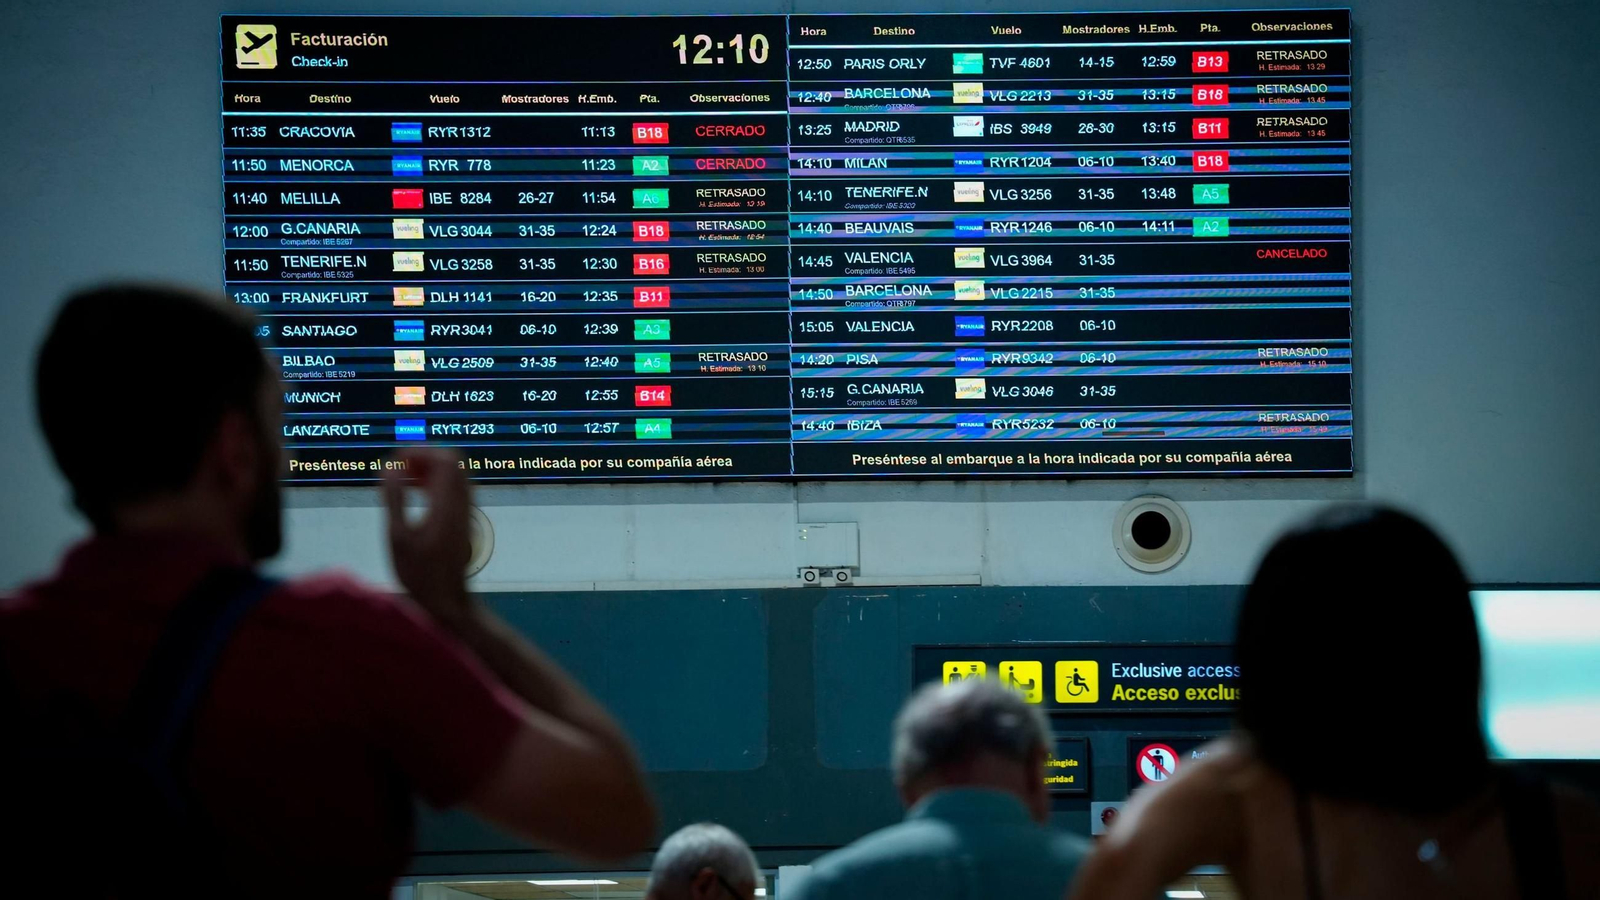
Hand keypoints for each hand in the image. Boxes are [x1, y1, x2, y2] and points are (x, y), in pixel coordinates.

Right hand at [381, 448, 475, 625]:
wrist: (447, 600)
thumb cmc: (418, 574)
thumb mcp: (398, 536)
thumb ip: (394, 498)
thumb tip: (389, 467)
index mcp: (448, 504)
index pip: (444, 459)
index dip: (419, 452)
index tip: (394, 460)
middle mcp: (463, 503)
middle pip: (453, 462)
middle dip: (425, 457)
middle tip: (399, 467)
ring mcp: (466, 511)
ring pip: (454, 474)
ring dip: (430, 469)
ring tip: (403, 478)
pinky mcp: (464, 519)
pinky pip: (454, 488)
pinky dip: (436, 482)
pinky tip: (415, 492)